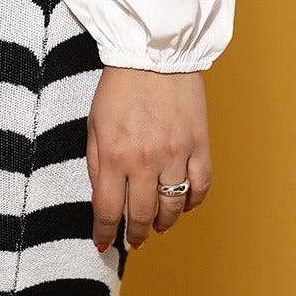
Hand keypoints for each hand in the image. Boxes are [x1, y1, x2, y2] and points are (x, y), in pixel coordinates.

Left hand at [87, 65, 210, 250]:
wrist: (154, 52)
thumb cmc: (119, 85)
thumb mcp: (94, 123)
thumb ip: (94, 163)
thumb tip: (101, 199)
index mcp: (114, 154)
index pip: (108, 210)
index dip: (105, 233)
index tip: (104, 243)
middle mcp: (145, 160)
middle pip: (141, 216)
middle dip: (135, 235)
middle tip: (134, 240)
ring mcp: (176, 153)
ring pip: (173, 207)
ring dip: (165, 223)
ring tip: (158, 226)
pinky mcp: (199, 144)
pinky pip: (200, 186)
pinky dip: (193, 202)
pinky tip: (184, 205)